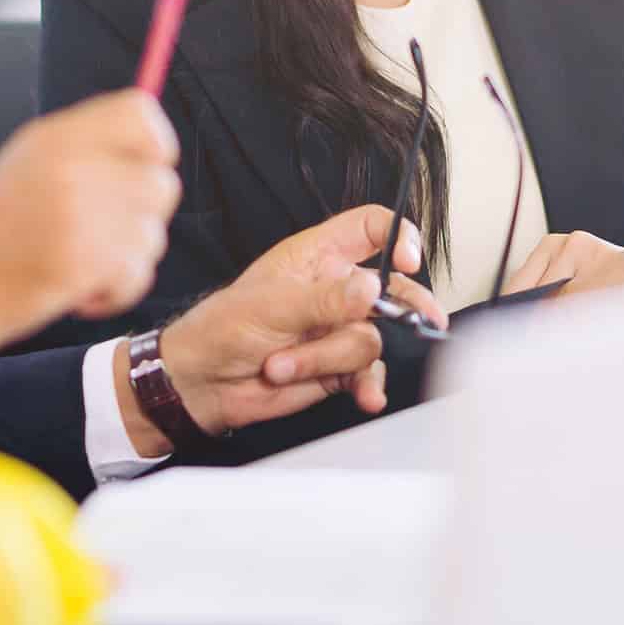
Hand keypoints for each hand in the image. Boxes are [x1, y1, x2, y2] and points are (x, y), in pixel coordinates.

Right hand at [0, 91, 180, 391]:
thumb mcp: (26, 166)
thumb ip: (83, 151)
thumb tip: (153, 151)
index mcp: (55, 135)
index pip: (141, 111)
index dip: (155, 144)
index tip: (137, 173)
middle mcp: (70, 165)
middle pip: (161, 181)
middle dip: (144, 217)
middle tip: (105, 236)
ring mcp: (77, 212)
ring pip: (153, 233)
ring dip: (128, 260)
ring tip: (84, 268)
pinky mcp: (82, 260)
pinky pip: (138, 272)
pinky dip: (118, 292)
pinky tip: (81, 293)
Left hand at [113, 204, 447, 455]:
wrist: (202, 384)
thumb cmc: (221, 328)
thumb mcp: (272, 306)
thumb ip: (324, 299)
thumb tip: (371, 289)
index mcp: (316, 256)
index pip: (369, 228)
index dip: (396, 236)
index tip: (406, 260)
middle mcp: (333, 290)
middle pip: (391, 287)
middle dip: (407, 305)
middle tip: (421, 318)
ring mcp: (336, 330)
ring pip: (370, 339)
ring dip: (327, 358)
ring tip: (283, 364)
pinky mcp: (336, 367)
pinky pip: (369, 373)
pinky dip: (367, 385)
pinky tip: (364, 396)